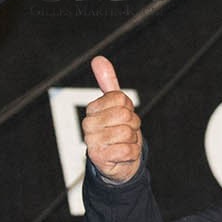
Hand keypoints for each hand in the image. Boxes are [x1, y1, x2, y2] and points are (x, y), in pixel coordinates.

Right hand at [83, 56, 143, 184]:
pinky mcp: (100, 158)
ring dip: (133, 139)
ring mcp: (92, 142)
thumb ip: (107, 82)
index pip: (120, 98)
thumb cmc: (116, 130)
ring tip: (124, 143)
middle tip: (126, 131)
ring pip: (127, 133)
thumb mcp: (114, 105)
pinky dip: (132, 153)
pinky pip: (128, 150)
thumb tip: (98, 59)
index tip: (123, 116)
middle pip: (125, 115)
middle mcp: (88, 125)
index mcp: (92, 109)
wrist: (116, 163)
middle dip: (133, 124)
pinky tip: (123, 155)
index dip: (129, 107)